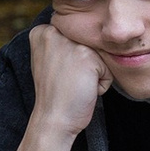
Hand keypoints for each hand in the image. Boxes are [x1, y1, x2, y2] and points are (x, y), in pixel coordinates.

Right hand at [9, 23, 111, 150]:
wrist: (53, 119)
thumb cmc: (54, 94)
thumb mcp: (48, 60)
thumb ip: (62, 43)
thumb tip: (90, 34)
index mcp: (42, 31)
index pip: (75, 38)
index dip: (70, 58)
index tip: (57, 73)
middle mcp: (54, 31)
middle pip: (88, 44)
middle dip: (84, 63)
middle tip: (66, 80)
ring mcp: (71, 43)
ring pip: (99, 56)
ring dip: (93, 73)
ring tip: (75, 85)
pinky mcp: (88, 57)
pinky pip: (107, 69)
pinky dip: (101, 84)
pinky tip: (84, 90)